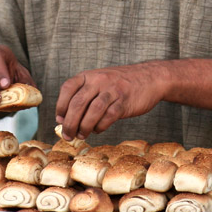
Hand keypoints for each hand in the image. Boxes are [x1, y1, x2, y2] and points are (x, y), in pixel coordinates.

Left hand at [55, 62, 169, 140]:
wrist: (150, 77)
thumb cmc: (120, 84)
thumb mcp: (99, 81)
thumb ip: (84, 95)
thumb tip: (64, 119)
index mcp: (89, 75)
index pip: (68, 88)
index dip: (61, 106)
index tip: (60, 120)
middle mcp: (99, 80)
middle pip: (78, 103)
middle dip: (70, 123)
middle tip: (68, 135)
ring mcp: (113, 90)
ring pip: (93, 111)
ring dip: (84, 127)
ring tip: (81, 135)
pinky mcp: (125, 101)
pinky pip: (109, 116)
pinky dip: (100, 126)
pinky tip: (98, 130)